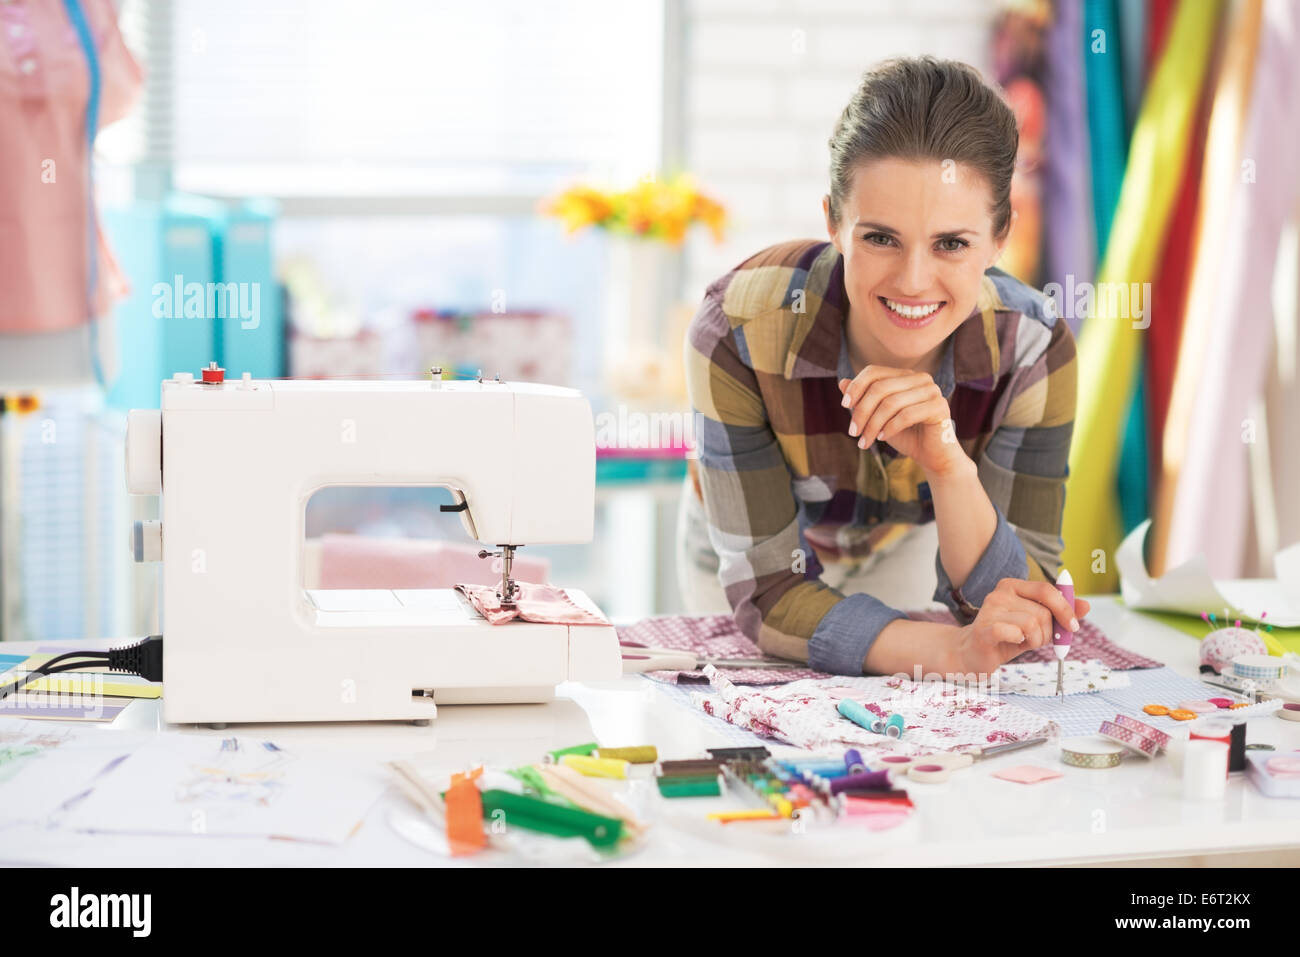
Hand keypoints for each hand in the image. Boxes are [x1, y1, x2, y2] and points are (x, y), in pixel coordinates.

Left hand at [838, 366, 963, 475]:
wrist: (932, 455)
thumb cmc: (905, 434)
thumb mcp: (878, 417)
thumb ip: (863, 399)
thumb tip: (842, 382)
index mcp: (905, 375)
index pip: (874, 372)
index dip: (856, 387)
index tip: (844, 406)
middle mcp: (920, 378)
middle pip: (880, 388)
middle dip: (861, 412)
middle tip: (853, 432)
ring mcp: (932, 390)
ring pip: (891, 403)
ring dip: (872, 425)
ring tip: (864, 441)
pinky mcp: (939, 407)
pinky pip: (905, 415)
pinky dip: (889, 428)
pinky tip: (881, 438)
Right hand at [952, 577, 1091, 675]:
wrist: (974, 653)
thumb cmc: (1007, 637)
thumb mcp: (1037, 623)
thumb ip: (1059, 613)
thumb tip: (1086, 606)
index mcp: (1012, 586)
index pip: (1046, 590)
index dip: (1065, 609)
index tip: (1074, 627)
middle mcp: (999, 593)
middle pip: (1042, 612)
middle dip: (1047, 632)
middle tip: (1035, 640)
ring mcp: (989, 609)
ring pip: (1032, 624)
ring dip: (1035, 640)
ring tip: (1021, 643)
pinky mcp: (983, 629)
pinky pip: (1015, 632)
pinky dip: (1020, 641)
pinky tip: (1012, 643)